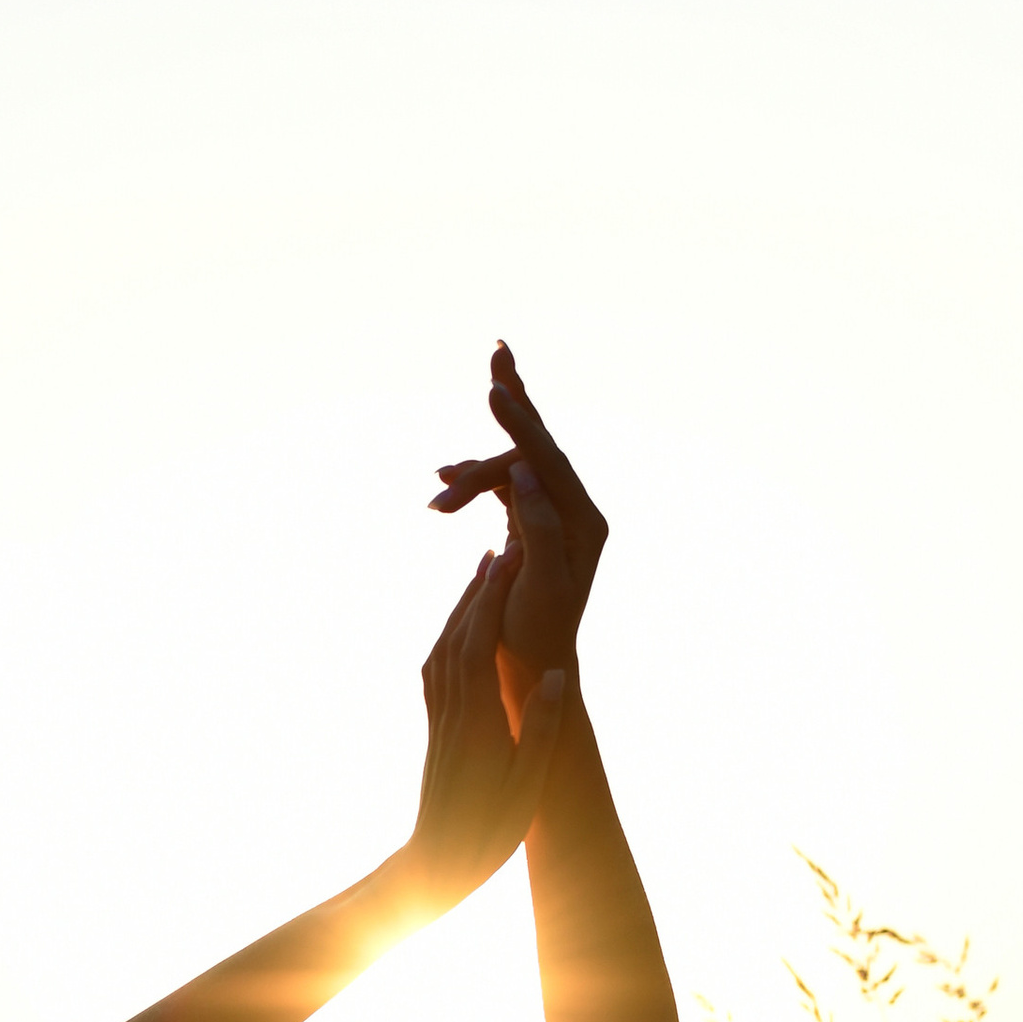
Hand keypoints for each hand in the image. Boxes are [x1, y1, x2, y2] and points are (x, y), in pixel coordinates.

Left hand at [408, 539, 566, 911]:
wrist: (434, 865)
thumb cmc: (487, 833)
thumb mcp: (525, 786)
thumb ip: (540, 731)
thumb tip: (555, 676)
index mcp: (475, 721)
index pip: (482, 645)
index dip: (495, 600)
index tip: (512, 559)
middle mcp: (451, 711)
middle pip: (461, 634)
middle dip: (481, 589)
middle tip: (504, 546)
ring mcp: (440, 718)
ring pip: (447, 646)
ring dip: (465, 605)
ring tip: (485, 570)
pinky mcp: (437, 727)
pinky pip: (440, 668)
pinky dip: (453, 635)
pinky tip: (463, 623)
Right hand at [429, 340, 606, 684]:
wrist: (533, 669)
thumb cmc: (536, 634)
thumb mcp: (542, 583)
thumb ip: (540, 525)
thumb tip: (525, 471)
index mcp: (584, 521)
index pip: (548, 459)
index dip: (520, 423)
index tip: (491, 390)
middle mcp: (575, 510)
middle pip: (541, 444)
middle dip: (514, 404)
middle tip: (499, 353)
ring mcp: (553, 514)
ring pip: (516, 465)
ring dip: (474, 471)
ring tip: (438, 483)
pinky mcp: (531, 522)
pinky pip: (504, 485)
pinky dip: (475, 481)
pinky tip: (445, 480)